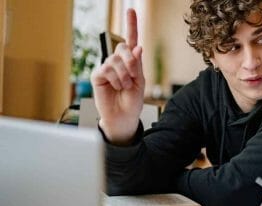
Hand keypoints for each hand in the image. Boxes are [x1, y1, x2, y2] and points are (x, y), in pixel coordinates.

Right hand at [90, 8, 144, 144]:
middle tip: (132, 78)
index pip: (131, 40)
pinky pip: (107, 69)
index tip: (131, 10)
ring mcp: (107, 67)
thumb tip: (137, 47)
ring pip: (116, 60)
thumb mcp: (140, 81)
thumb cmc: (132, 100)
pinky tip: (115, 87)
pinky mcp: (98, 75)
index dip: (131, 25)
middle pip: (123, 47)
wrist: (124, 116)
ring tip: (124, 87)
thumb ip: (137, 64)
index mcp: (131, 61)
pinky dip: (115, 79)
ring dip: (124, 76)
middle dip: (131, 62)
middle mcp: (118, 61)